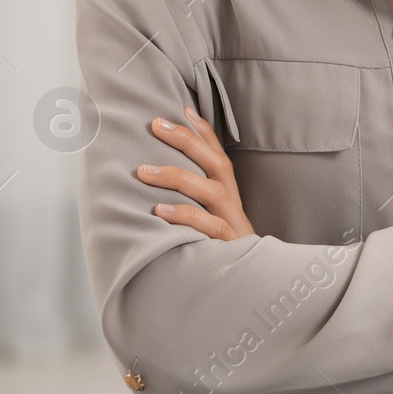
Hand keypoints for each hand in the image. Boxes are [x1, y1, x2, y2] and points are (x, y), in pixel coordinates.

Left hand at [136, 105, 254, 240]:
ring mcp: (232, 223)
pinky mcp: (229, 245)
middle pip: (216, 163)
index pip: (218, 154)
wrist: (249, 285)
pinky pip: (208, 226)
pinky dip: (184, 216)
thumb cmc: (218, 250)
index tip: (182, 108)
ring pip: (211, 191)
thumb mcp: (207, 219)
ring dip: (177, 177)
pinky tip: (160, 210)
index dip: (203, 130)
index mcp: (228, 193)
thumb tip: (153, 175)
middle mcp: (232, 203)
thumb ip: (190, 199)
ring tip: (143, 171)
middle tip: (156, 124)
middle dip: (187, 140)